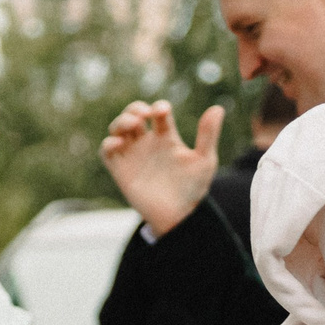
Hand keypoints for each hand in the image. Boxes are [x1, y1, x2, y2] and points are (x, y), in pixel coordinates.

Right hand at [100, 100, 222, 235]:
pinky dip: (108, 143)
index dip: (159, 107)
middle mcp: (147, 143)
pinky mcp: (121, 170)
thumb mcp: (204, 160)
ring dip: (121, 121)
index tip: (162, 112)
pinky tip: (119, 143)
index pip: (159, 113)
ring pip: (118, 129)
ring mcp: (133, 155)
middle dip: (135, 109)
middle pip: (134, 115)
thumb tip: (218, 108)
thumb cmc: (192, 189)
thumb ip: (208, 135)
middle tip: (143, 115)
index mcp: (167, 137)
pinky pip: (107, 151)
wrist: (177, 216)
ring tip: (132, 124)